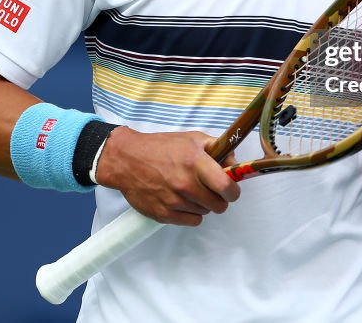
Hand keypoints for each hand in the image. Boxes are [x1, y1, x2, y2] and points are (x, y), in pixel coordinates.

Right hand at [95, 128, 239, 226]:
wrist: (127, 160)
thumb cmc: (160, 147)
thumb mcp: (191, 139)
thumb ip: (217, 149)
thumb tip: (234, 163)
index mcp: (195, 163)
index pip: (226, 186)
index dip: (233, 190)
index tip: (231, 188)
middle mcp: (185, 184)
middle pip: (219, 205)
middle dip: (219, 198)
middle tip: (211, 189)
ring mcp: (174, 201)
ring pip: (205, 213)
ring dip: (203, 204)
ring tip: (190, 190)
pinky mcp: (163, 215)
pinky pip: (192, 221)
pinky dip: (191, 213)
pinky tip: (182, 200)